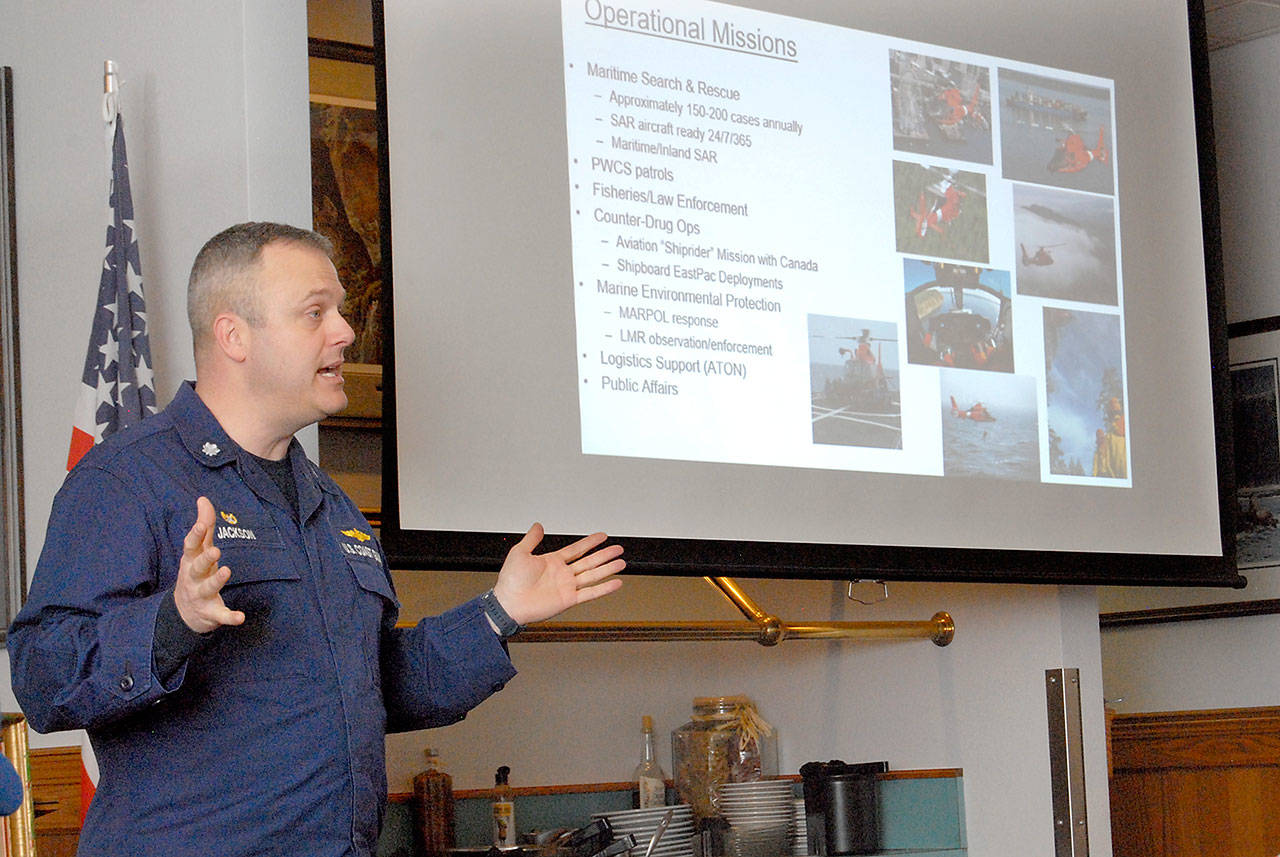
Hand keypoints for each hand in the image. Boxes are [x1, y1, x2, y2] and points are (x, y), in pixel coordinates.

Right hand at [173, 497, 245, 633]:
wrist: (184, 612)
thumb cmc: (195, 573)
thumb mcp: (197, 551)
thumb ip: (203, 526)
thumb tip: (203, 499)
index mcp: (191, 561)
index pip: (191, 547)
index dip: (195, 535)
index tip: (200, 525)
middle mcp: (194, 578)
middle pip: (197, 567)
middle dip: (205, 559)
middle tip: (216, 550)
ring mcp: (201, 596)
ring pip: (208, 589)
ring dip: (217, 581)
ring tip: (226, 571)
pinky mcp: (211, 613)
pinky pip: (220, 615)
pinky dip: (230, 617)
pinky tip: (240, 617)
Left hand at [491, 523, 623, 625]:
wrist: (509, 603)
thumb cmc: (511, 581)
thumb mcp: (520, 553)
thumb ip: (531, 539)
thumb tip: (537, 525)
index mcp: (552, 562)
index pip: (576, 549)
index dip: (590, 542)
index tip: (602, 536)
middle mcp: (562, 574)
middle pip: (589, 561)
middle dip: (604, 555)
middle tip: (618, 549)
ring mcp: (567, 586)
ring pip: (593, 575)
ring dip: (607, 569)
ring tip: (621, 563)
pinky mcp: (569, 599)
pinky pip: (590, 593)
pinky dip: (604, 588)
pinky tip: (615, 583)